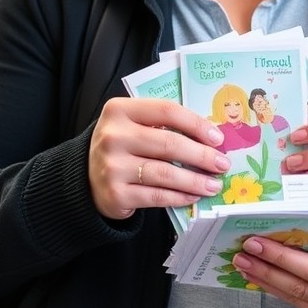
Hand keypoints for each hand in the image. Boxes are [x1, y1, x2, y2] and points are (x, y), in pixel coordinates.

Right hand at [88, 97, 229, 219]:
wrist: (86, 178)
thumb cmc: (121, 147)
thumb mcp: (132, 125)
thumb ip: (161, 125)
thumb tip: (209, 138)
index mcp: (119, 110)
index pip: (166, 111)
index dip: (196, 124)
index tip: (217, 138)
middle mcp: (113, 136)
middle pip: (168, 143)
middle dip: (201, 155)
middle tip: (222, 164)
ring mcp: (112, 166)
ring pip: (165, 173)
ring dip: (195, 180)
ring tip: (214, 184)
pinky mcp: (115, 193)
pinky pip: (156, 196)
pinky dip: (180, 196)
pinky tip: (194, 196)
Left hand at [232, 227, 307, 307]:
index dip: (285, 257)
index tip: (259, 241)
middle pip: (300, 286)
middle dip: (268, 267)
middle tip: (243, 250)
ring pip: (294, 297)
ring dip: (264, 279)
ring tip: (241, 262)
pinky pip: (295, 303)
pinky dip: (272, 288)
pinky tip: (254, 275)